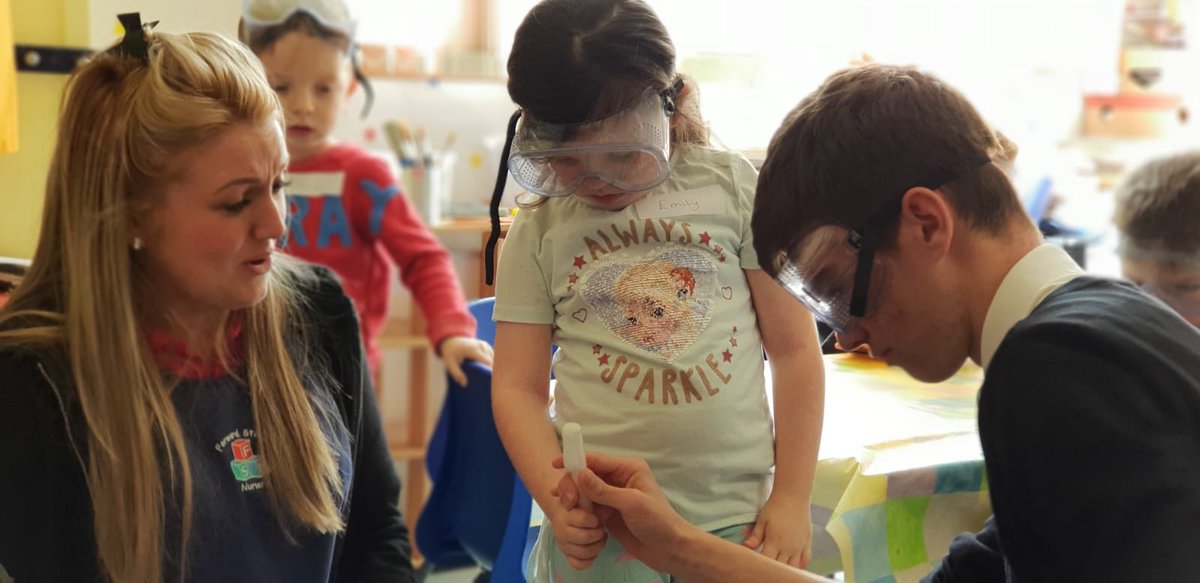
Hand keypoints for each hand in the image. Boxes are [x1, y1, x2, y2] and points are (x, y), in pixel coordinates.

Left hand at [438, 336, 493, 385]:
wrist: (451, 340)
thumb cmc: (450, 353)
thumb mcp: (450, 363)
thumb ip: (456, 374)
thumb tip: (465, 384)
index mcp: (473, 350)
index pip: (488, 361)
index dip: (492, 371)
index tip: (492, 380)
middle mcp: (481, 346)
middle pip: (493, 360)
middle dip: (493, 370)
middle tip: (491, 381)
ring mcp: (484, 345)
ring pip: (494, 358)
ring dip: (493, 366)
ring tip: (491, 377)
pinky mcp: (486, 345)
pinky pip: (492, 355)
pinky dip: (492, 362)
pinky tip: (488, 369)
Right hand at [562, 453, 692, 572]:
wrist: (669, 549)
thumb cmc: (657, 522)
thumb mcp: (631, 503)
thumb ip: (604, 490)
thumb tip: (579, 474)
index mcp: (628, 468)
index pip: (596, 460)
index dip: (575, 460)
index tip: (555, 465)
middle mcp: (619, 478)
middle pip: (587, 474)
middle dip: (573, 484)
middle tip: (566, 500)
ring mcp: (612, 496)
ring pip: (585, 491)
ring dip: (575, 498)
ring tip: (569, 509)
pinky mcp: (608, 512)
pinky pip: (588, 506)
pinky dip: (580, 510)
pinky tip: (574, 516)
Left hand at [743, 491, 811, 568]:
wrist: (793, 496)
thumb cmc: (775, 507)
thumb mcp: (762, 521)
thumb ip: (755, 537)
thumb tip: (745, 547)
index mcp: (774, 543)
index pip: (766, 562)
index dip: (760, 565)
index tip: (755, 564)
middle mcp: (788, 548)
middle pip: (780, 567)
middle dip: (772, 568)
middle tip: (766, 564)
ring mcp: (799, 546)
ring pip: (793, 567)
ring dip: (785, 568)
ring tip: (778, 565)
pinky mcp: (807, 542)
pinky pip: (805, 560)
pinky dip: (800, 566)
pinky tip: (793, 565)